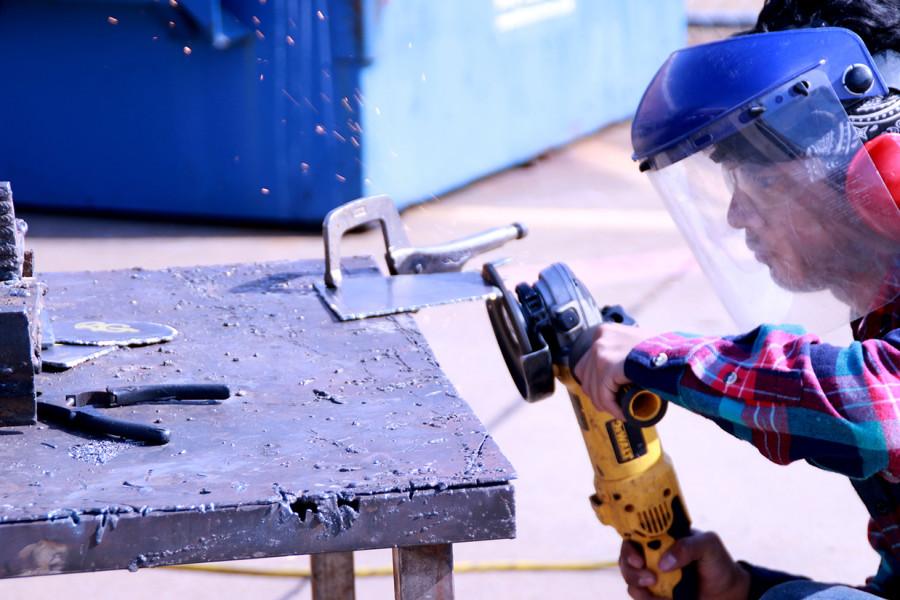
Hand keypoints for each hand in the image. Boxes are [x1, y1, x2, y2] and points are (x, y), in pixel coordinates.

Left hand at [573, 323, 655, 420]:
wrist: (676, 354)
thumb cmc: (664, 351)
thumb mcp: (637, 343)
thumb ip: (625, 351)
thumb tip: (620, 371)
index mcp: (605, 332)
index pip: (587, 361)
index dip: (594, 381)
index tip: (604, 392)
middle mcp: (599, 340)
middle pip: (585, 375)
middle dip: (597, 393)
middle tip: (611, 404)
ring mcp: (601, 352)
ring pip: (594, 389)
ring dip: (607, 404)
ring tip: (620, 410)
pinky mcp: (607, 367)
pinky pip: (605, 396)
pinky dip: (613, 408)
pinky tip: (624, 413)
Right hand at [619, 531, 749, 599]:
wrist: (729, 593)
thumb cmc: (718, 563)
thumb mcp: (709, 545)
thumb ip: (687, 547)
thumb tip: (664, 562)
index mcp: (662, 538)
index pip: (635, 535)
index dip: (629, 545)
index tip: (638, 559)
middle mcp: (653, 555)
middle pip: (626, 558)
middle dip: (630, 568)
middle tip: (649, 578)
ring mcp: (653, 575)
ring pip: (629, 578)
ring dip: (636, 584)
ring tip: (653, 588)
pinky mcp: (656, 595)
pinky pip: (641, 597)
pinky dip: (645, 599)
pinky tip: (659, 599)